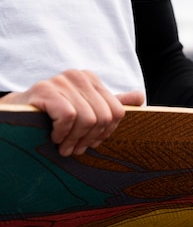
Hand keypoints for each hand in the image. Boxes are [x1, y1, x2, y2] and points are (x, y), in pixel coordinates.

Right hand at [0, 69, 143, 155]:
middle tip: (76, 150)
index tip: (93, 143)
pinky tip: (54, 137)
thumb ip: (112, 104)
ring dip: (75, 139)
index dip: (107, 133)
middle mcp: (79, 76)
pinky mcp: (46, 89)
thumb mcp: (86, 109)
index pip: (117, 112)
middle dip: (90, 139)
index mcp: (92, 80)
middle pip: (104, 117)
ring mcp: (62, 80)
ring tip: (65, 146)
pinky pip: (68, 117)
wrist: (17, 114)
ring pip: (87, 119)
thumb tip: (140, 97)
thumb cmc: (54, 115)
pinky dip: (63, 133)